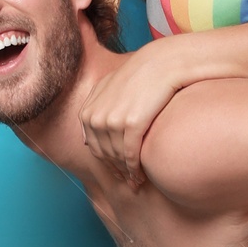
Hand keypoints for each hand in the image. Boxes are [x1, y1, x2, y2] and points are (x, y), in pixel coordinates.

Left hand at [78, 44, 197, 183]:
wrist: (162, 64)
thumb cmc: (139, 76)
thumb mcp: (108, 89)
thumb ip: (94, 112)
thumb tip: (85, 140)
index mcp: (88, 112)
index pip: (94, 147)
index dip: (106, 163)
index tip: (117, 171)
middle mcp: (96, 118)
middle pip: (105, 155)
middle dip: (116, 170)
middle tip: (128, 182)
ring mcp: (113, 121)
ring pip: (118, 158)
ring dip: (127, 173)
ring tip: (136, 182)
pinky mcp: (132, 124)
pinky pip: (131, 155)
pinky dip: (135, 170)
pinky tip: (141, 177)